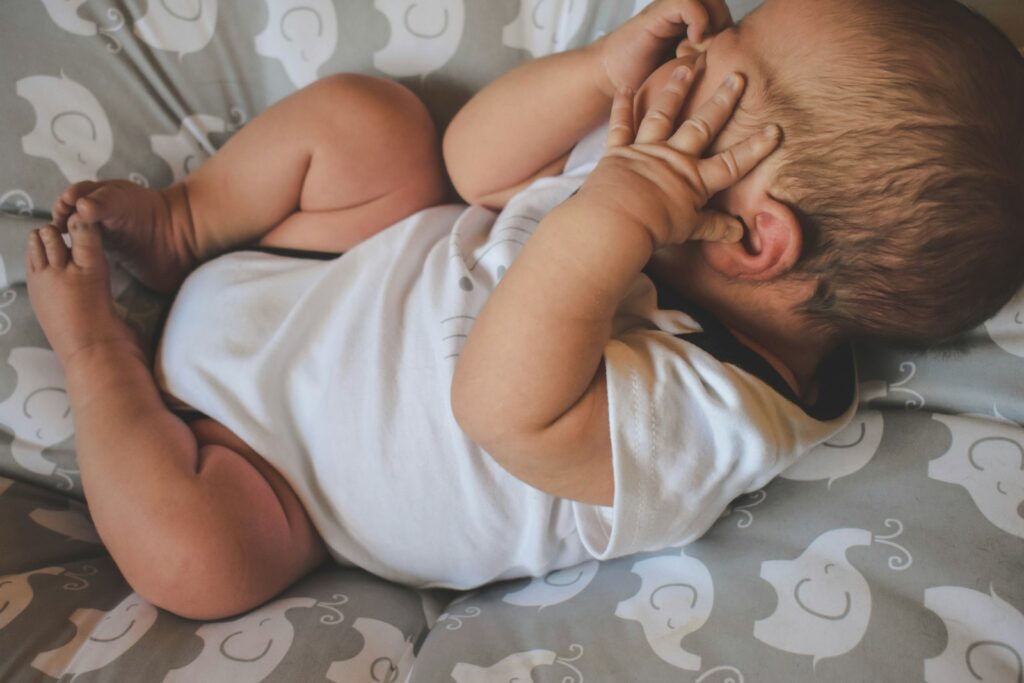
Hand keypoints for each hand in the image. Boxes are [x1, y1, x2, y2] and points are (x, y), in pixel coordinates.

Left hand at [573, 67, 780, 249]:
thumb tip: (738, 233)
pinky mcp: (618, 151)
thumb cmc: (653, 230)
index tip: (774, 130)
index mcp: (694, 180)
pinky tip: (624, 86)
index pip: (732, 163)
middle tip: (737, 77)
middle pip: (702, 126)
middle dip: (722, 101)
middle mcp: (673, 158)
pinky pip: (620, 125)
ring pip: (663, 115)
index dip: (755, 148)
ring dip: (675, 90)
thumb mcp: (688, 230)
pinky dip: (621, 105)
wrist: (615, 224)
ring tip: (685, 68)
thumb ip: (713, 227)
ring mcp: (646, 151)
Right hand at [589, 0, 731, 97]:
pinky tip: (693, 42)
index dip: (732, 33)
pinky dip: (698, 20)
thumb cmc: (646, 85)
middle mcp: (682, 14)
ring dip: (715, 19)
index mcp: (691, 26)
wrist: (611, 81)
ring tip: (706, 44)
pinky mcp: (657, 14)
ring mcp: (669, 11)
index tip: (725, 58)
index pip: (725, 16)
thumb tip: (740, 77)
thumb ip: (709, 69)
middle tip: (717, 49)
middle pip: (719, 4)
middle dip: (726, 24)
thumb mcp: (689, 78)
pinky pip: (687, 2)